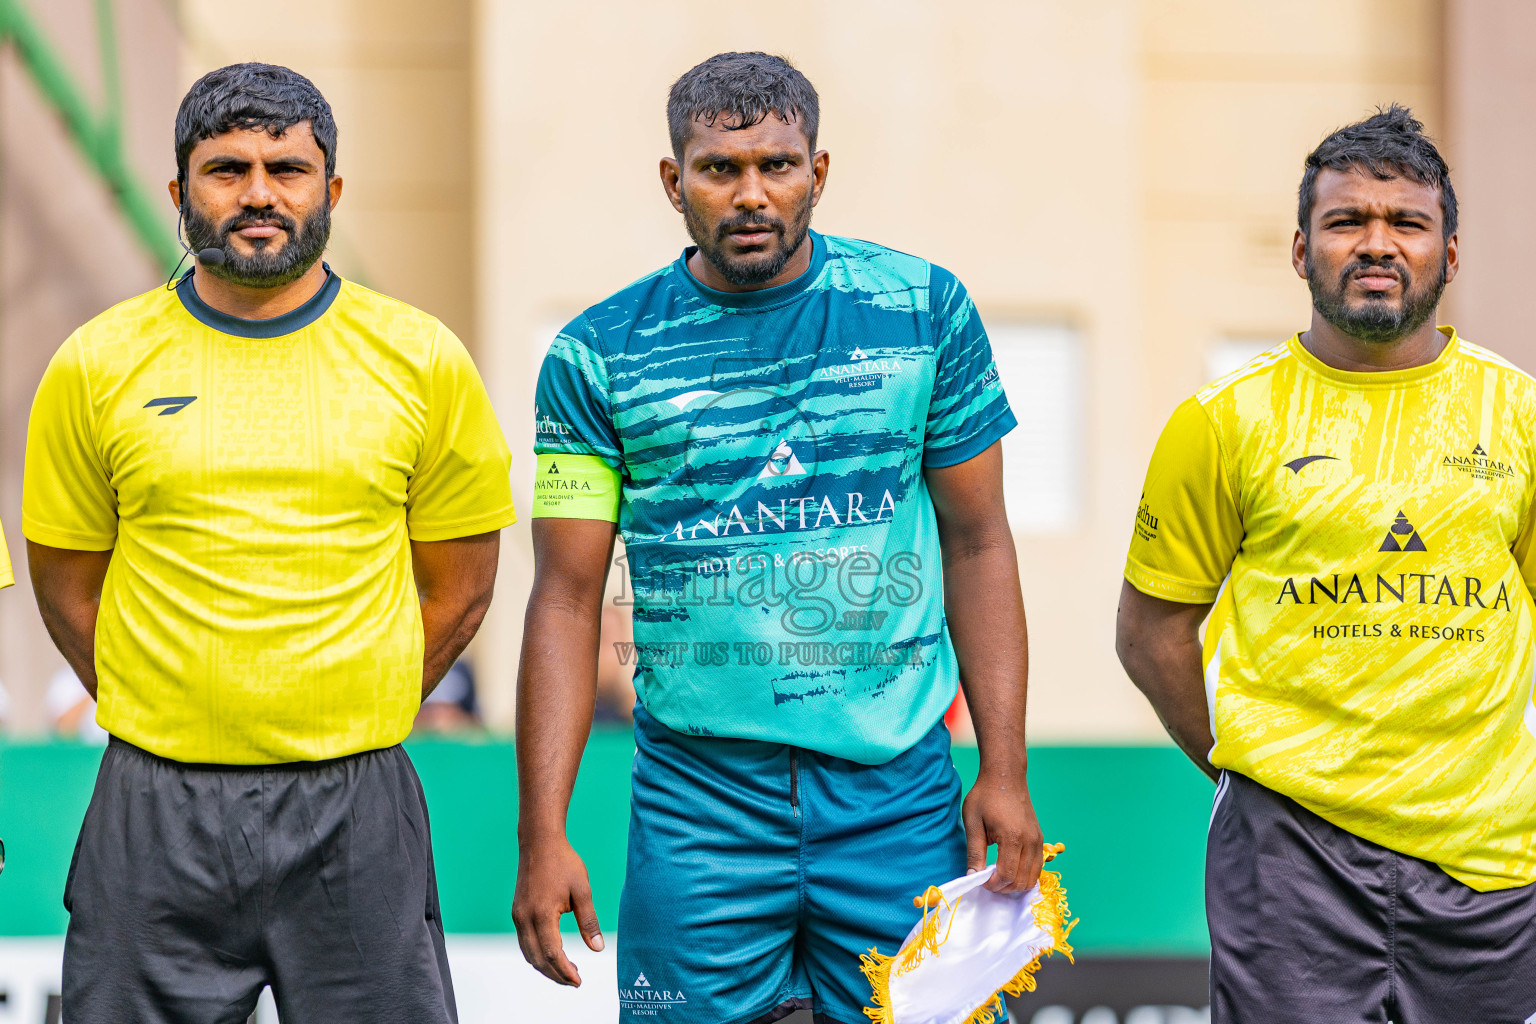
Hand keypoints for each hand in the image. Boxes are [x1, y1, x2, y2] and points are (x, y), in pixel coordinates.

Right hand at [511, 836, 603, 985]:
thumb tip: (598, 948)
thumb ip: (589, 921)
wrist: (539, 842)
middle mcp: (525, 918)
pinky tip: (553, 953)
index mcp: (542, 914)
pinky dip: (537, 954)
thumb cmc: (563, 862)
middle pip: (538, 959)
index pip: (553, 954)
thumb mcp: (582, 890)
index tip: (579, 981)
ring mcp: (518, 916)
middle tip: (574, 981)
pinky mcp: (517, 912)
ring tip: (567, 970)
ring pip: (528, 953)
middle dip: (556, 974)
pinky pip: (524, 942)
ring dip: (545, 966)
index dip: (565, 972)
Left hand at [962, 767, 1044, 894]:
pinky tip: (1009, 869)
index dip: (992, 884)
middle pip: (1022, 881)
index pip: (1007, 875)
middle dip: (1003, 888)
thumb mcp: (973, 822)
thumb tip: (972, 877)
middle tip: (987, 880)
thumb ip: (974, 852)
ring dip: (1015, 884)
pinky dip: (1024, 875)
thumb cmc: (985, 796)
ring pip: (1032, 878)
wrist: (1005, 776)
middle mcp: (1030, 842)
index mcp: (1013, 837)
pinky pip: (1037, 867)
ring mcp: (1038, 841)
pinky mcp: (1040, 839)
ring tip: (997, 876)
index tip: (979, 880)